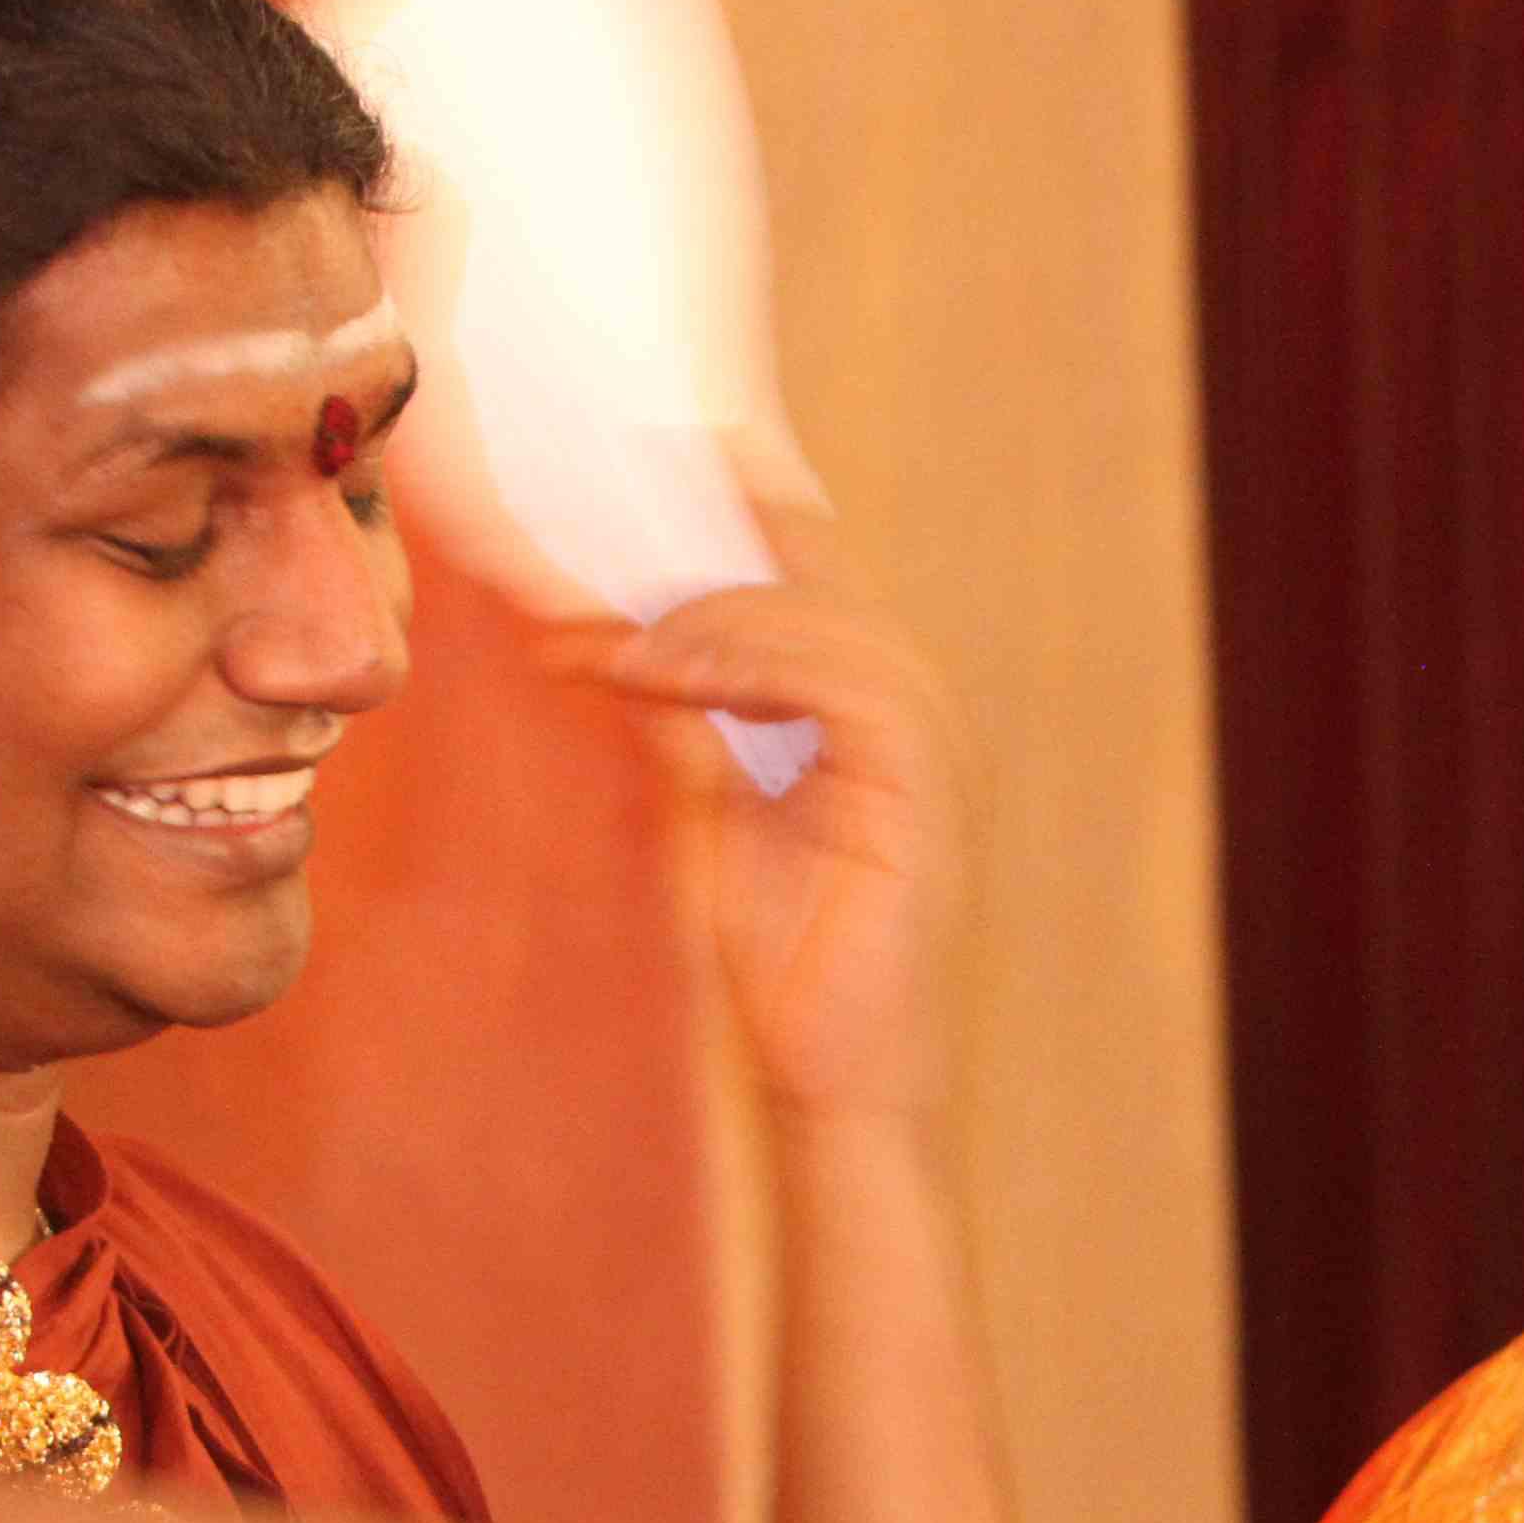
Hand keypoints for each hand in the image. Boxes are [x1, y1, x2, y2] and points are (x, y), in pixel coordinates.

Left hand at [545, 500, 978, 1125]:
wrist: (836, 1078)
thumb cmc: (788, 968)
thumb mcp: (712, 815)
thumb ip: (686, 725)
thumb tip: (611, 640)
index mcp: (878, 714)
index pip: (820, 578)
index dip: (759, 505)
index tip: (684, 444)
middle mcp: (920, 714)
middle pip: (818, 586)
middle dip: (700, 570)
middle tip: (588, 579)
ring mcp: (934, 748)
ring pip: (825, 625)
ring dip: (708, 623)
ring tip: (619, 651)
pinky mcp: (923, 786)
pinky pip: (840, 682)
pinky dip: (747, 666)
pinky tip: (667, 680)